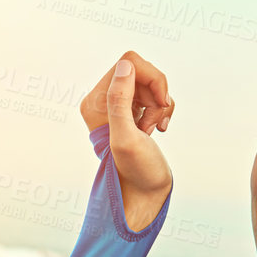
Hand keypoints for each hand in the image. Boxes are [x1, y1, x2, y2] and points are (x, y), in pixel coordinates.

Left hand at [80, 52, 173, 229]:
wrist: (144, 192)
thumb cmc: (136, 171)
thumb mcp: (126, 136)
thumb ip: (120, 100)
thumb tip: (125, 65)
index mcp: (94, 102)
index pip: (128, 64)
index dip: (151, 78)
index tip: (158, 102)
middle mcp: (103, 101)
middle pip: (141, 71)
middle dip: (156, 95)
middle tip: (154, 121)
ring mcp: (119, 107)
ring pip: (151, 84)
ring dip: (159, 106)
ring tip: (154, 129)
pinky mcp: (133, 113)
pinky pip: (154, 96)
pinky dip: (162, 111)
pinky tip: (158, 130)